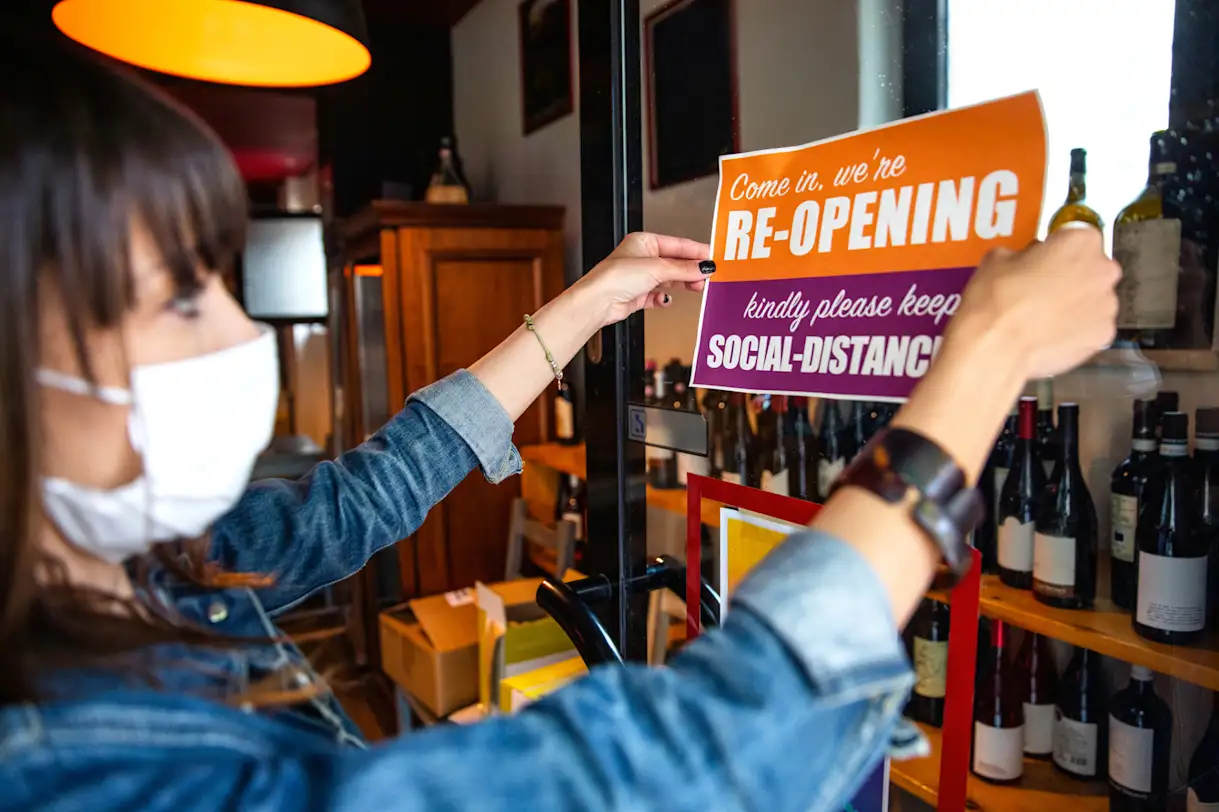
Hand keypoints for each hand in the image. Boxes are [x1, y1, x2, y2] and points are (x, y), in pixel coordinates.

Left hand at [578, 232, 713, 326]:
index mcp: (644, 242)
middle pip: (674, 263)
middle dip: (691, 270)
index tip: (713, 257)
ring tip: (697, 287)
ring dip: (682, 284)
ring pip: (668, 279)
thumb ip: (683, 268)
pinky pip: (657, 296)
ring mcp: (639, 277)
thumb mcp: (657, 268)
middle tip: (708, 276)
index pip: (677, 244)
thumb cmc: (616, 277)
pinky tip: (667, 300)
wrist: (598, 301)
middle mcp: (641, 258)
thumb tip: (704, 266)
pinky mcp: (637, 295)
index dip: (696, 251)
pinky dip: (664, 298)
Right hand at [947, 225, 1119, 379]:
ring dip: (1075, 304)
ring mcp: (1107, 305)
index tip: (1043, 260)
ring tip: (1042, 316)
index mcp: (1080, 242)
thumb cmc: (996, 303)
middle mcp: (1102, 269)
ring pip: (1093, 300)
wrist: (995, 348)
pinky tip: (1049, 334)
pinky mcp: (1102, 335)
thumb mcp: (996, 259)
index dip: (1056, 249)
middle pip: (1091, 268)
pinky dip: (1075, 330)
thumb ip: (1021, 254)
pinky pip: (1091, 328)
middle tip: (1040, 290)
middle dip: (1070, 277)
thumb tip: (1023, 261)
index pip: (1075, 237)